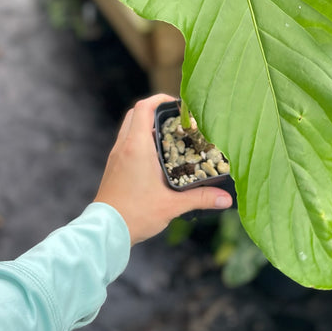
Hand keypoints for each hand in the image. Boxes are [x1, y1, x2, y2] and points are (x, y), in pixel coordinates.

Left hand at [94, 94, 232, 244]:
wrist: (106, 232)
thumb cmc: (135, 214)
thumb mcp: (172, 205)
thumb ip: (201, 197)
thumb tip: (225, 198)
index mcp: (136, 147)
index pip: (144, 108)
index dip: (160, 99)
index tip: (177, 103)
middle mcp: (123, 146)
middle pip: (136, 113)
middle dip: (155, 110)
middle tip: (176, 120)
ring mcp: (116, 156)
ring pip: (130, 128)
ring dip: (147, 126)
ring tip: (170, 137)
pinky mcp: (113, 167)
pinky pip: (126, 143)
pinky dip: (140, 140)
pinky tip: (156, 157)